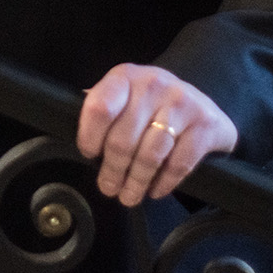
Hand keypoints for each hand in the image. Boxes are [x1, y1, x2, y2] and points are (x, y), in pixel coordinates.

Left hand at [76, 64, 237, 205]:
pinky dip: (164, 183)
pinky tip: (156, 190)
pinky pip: (179, 164)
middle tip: (108, 188)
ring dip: (136, 182)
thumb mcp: (125, 98)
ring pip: (150, 155)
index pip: (100, 107)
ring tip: (129, 196)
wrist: (203, 105)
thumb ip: (102, 110)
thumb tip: (66, 126)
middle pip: (123, 139)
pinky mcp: (206, 125)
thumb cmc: (152, 106)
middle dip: (112, 171)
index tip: (89, 155)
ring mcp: (182, 103)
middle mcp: (154, 85)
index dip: (89, 136)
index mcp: (126, 77)